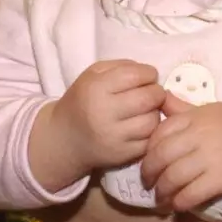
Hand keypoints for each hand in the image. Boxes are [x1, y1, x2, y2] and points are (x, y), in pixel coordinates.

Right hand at [33, 61, 165, 188]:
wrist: (65, 140)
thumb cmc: (82, 101)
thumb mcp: (93, 74)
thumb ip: (121, 66)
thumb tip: (150, 73)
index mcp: (95, 88)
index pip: (135, 75)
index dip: (149, 73)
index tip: (148, 76)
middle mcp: (104, 113)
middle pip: (149, 98)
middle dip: (157, 92)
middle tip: (153, 93)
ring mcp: (114, 137)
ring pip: (152, 120)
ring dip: (155, 112)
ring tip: (146, 110)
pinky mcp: (122, 155)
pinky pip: (150, 140)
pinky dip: (151, 132)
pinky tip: (142, 126)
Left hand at [140, 94, 221, 211]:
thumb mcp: (214, 111)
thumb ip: (185, 108)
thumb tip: (160, 97)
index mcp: (198, 116)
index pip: (161, 131)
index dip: (149, 148)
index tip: (147, 159)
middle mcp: (201, 134)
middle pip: (162, 154)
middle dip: (149, 172)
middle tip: (147, 183)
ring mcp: (212, 157)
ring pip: (173, 176)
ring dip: (163, 191)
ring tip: (161, 198)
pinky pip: (192, 193)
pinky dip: (180, 201)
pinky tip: (177, 205)